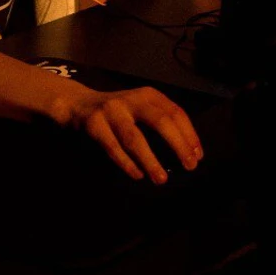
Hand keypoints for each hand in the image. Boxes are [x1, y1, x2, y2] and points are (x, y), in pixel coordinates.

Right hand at [54, 85, 201, 183]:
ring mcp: (112, 111)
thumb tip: (187, 150)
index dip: (189, 135)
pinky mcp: (94, 124)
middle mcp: (132, 99)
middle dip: (178, 145)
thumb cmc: (117, 112)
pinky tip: (138, 175)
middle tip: (189, 166)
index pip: (176, 113)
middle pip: (161, 121)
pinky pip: (113, 148)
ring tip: (161, 179)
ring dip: (150, 161)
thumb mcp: (140, 107)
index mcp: (149, 95)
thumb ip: (160, 120)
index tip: (198, 155)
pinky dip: (127, 163)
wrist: (78, 104)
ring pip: (135, 138)